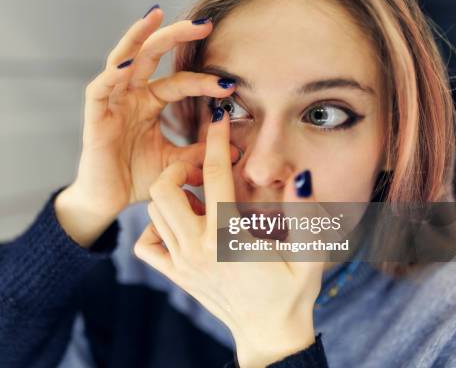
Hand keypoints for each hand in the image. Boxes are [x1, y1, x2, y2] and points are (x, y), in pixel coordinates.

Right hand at [55, 6, 238, 246]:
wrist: (108, 201)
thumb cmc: (137, 179)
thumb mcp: (175, 163)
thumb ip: (199, 153)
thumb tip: (236, 148)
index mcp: (149, 102)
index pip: (180, 82)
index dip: (204, 80)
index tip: (230, 84)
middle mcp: (131, 95)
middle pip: (151, 55)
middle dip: (175, 36)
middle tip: (204, 23)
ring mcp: (112, 102)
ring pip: (123, 60)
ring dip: (138, 37)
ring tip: (156, 15)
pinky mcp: (94, 115)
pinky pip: (100, 88)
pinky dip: (112, 73)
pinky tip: (127, 62)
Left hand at [134, 108, 323, 366]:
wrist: (269, 335)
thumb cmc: (292, 293)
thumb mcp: (309, 253)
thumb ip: (304, 213)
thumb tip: (299, 174)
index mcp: (228, 237)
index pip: (214, 176)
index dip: (216, 142)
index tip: (219, 120)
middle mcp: (197, 248)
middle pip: (164, 189)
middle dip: (179, 168)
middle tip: (202, 171)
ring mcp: (182, 263)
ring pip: (154, 212)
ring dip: (170, 195)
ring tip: (197, 196)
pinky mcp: (175, 275)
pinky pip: (146, 245)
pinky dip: (155, 228)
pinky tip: (179, 225)